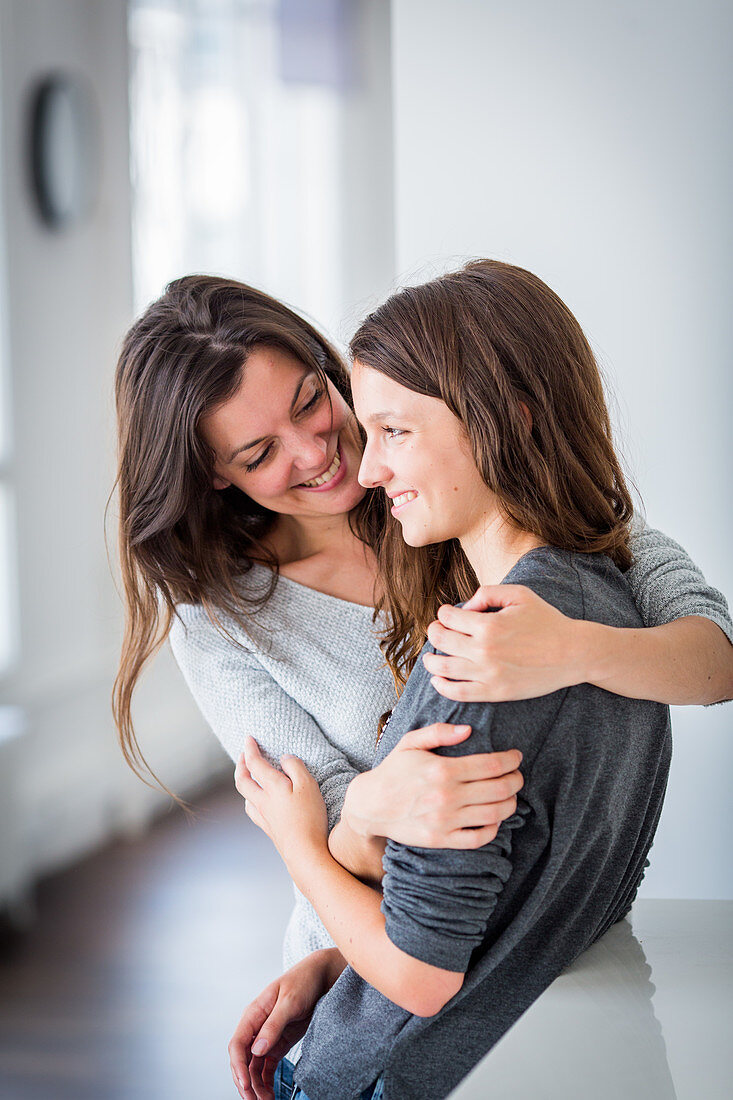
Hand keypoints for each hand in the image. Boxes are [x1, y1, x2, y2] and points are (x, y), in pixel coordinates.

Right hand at [229, 948, 345, 1099]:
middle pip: (242, 1059)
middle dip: (245, 1082)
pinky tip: (269, 1093)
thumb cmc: (303, 981)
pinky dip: (265, 1081)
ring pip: (253, 1066)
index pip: (237, 1044)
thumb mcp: (290, 1002)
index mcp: (254, 1013)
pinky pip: (266, 1066)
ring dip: (255, 1085)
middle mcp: (257, 1026)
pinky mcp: (278, 1042)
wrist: (321, 976)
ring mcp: (267, 1036)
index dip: (238, 1067)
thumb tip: (256, 1049)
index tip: (245, 1085)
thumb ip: (273, 1025)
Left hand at [235, 737, 328, 868]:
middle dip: (241, 765)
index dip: (250, 749)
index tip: (249, 739)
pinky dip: (251, 800)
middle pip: (242, 780)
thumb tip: (284, 758)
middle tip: (243, 755)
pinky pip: (253, 810)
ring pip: (245, 797)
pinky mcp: (269, 829)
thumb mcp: (308, 785)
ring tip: (250, 776)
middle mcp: (263, 801)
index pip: (254, 763)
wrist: (305, 853)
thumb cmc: (309, 817)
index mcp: (272, 787)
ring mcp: (264, 816)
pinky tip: (258, 803)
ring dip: (244, 783)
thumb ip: (295, 767)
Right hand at [342, 723, 522, 848]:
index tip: (516, 757)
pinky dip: (493, 829)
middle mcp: (447, 796)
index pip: (491, 764)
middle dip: (516, 780)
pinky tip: (494, 818)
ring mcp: (445, 821)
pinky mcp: (442, 840)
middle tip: (518, 776)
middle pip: (498, 789)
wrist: (370, 805)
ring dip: (510, 804)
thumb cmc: (393, 771)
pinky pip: (478, 838)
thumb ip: (439, 732)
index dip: (511, 760)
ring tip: (510, 795)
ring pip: (493, 814)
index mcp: (442, 770)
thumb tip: (468, 730)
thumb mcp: (410, 743)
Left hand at [423, 584, 583, 702]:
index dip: (444, 613)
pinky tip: (437, 680)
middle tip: (437, 631)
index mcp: (488, 625)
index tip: (447, 614)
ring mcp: (488, 674)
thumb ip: (487, 593)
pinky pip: (459, 693)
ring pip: (444, 668)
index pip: (448, 618)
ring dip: (431, 660)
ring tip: (430, 658)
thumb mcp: (519, 594)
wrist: (572, 653)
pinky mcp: (495, 693)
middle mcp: (484, 650)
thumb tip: (465, 607)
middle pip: (442, 640)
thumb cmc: (547, 621)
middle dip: (435, 632)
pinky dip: (442, 686)